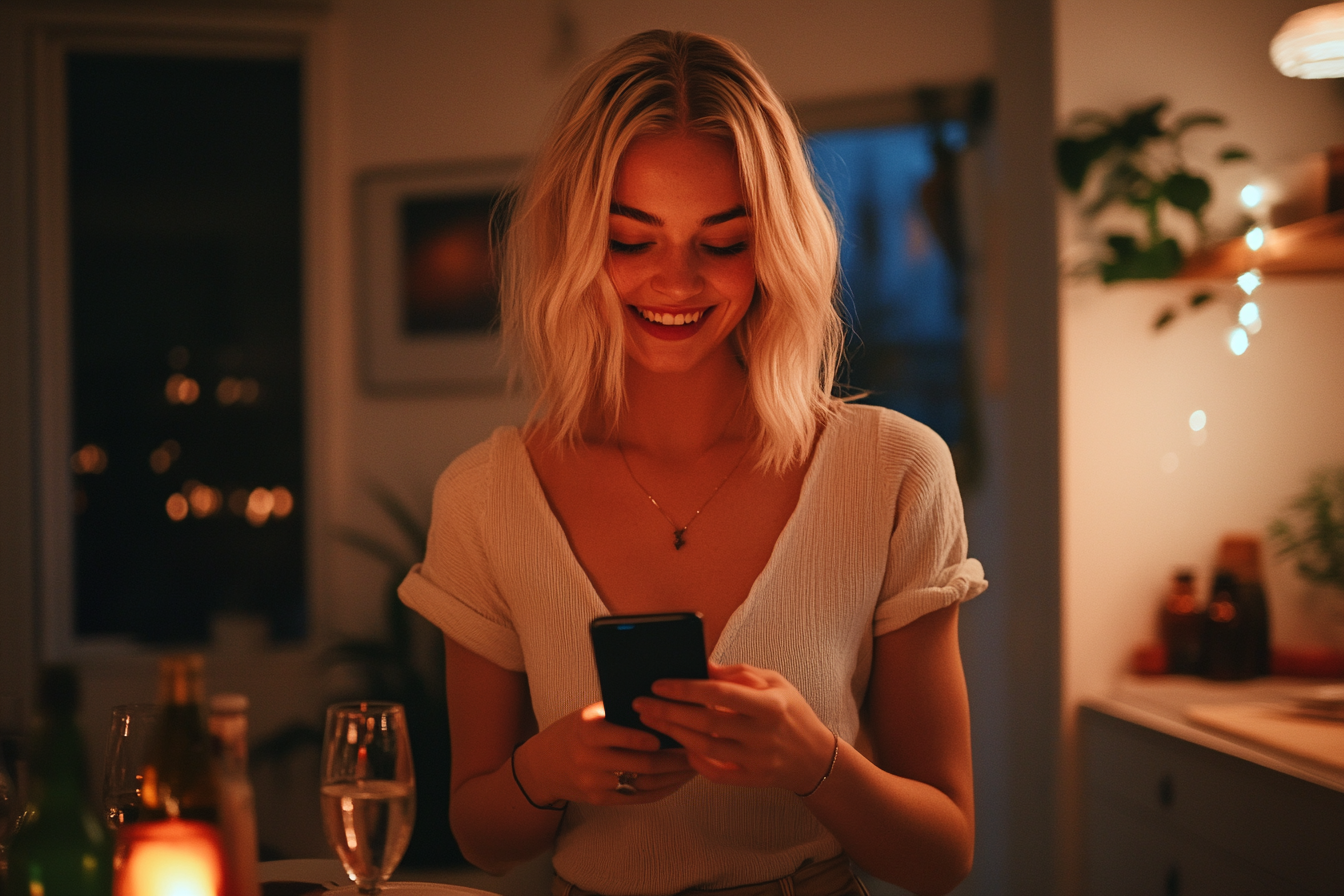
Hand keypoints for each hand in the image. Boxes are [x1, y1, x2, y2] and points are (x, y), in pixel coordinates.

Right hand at [514, 701, 695, 806]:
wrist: (543, 766)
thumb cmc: (575, 732)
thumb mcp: (590, 715)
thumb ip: (620, 713)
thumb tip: (664, 705)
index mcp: (587, 730)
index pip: (622, 736)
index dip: (650, 737)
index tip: (675, 733)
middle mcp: (588, 759)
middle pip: (640, 763)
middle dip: (674, 759)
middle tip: (698, 750)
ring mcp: (594, 783)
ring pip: (643, 783)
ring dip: (673, 777)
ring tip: (694, 766)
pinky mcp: (600, 800)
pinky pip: (638, 798)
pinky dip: (661, 790)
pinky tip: (678, 781)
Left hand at [634, 662, 835, 793]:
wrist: (815, 757)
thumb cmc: (791, 711)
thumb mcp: (774, 682)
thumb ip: (738, 673)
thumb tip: (701, 665)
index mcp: (770, 705)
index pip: (719, 694)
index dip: (686, 688)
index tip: (659, 684)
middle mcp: (763, 734)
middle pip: (706, 723)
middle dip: (669, 712)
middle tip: (641, 703)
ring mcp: (757, 760)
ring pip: (705, 748)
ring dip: (674, 733)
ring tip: (651, 720)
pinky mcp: (752, 780)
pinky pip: (715, 773)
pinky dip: (694, 760)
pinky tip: (678, 746)